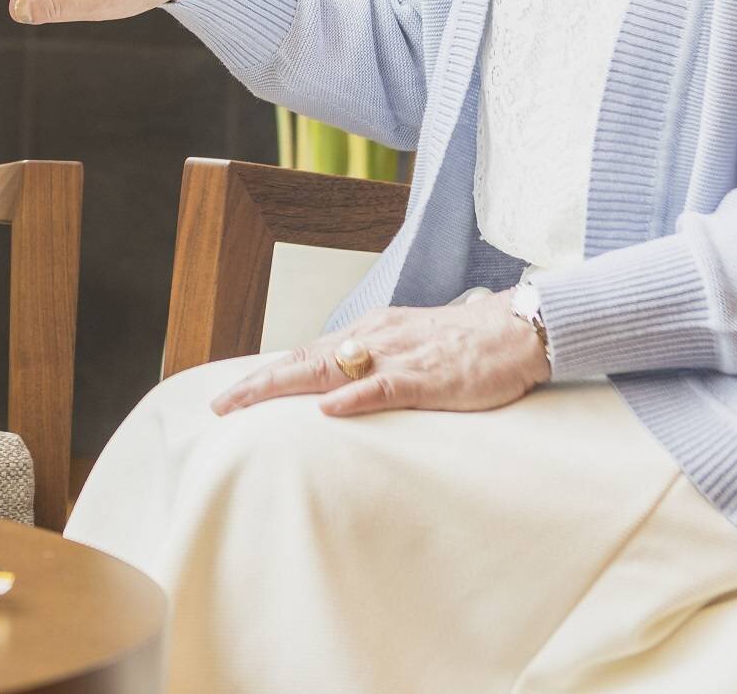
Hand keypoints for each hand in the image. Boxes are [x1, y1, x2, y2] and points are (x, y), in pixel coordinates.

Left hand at [210, 291, 551, 419]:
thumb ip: (372, 364)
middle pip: (303, 360)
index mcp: (367, 334)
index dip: (265, 375)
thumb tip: (335, 389)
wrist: (516, 329)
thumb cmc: (464, 344)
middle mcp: (373, 339)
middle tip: (221, 405)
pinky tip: (329, 407)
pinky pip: (386, 386)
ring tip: (249, 403)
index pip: (304, 354)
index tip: (232, 395)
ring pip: (331, 369)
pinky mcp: (428, 376)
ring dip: (286, 386)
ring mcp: (399, 356)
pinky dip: (355, 396)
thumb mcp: (406, 347)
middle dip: (258, 383)